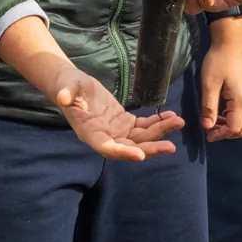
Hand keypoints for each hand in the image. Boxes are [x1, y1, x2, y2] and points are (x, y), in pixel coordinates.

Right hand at [0, 15, 180, 159]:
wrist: (72, 85)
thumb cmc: (68, 86)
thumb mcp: (66, 87)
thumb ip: (66, 93)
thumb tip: (62, 98)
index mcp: (90, 133)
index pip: (107, 148)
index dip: (123, 153)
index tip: (140, 155)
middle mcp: (106, 137)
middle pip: (130, 148)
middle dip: (150, 148)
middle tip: (170, 147)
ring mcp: (116, 131)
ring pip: (141, 138)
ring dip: (160, 132)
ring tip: (178, 122)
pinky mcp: (124, 122)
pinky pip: (143, 126)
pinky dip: (157, 123)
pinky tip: (171, 116)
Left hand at [198, 16, 241, 139]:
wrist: (234, 40)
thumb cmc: (219, 60)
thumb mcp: (209, 84)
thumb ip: (209, 107)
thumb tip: (208, 126)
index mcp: (241, 102)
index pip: (234, 129)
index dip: (220, 135)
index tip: (207, 135)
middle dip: (227, 133)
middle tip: (211, 128)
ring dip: (232, 124)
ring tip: (216, 117)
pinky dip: (237, 116)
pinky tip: (224, 107)